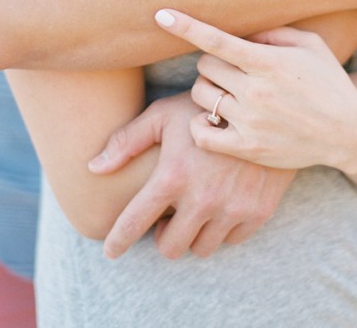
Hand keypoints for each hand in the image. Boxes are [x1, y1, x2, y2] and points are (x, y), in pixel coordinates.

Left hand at [88, 92, 294, 258]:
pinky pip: (232, 240)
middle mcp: (202, 199)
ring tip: (193, 210)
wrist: (263, 105)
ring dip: (193, 235)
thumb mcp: (163, 115)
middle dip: (163, 236)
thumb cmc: (204, 107)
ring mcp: (233, 208)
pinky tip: (219, 206)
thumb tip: (93, 168)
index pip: (134, 223)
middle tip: (166, 218)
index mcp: (172, 176)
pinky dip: (222, 229)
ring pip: (201, 248)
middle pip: (170, 247)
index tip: (111, 251)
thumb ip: (126, 142)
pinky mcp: (259, 211)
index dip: (118, 241)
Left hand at [154, 10, 356, 171]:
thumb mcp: (310, 45)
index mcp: (269, 62)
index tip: (160, 14)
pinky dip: (199, 124)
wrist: (350, 134)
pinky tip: (213, 119)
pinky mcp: (248, 148)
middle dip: (211, 65)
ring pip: (200, 96)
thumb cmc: (329, 83)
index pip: (217, 40)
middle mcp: (257, 91)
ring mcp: (251, 121)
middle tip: (228, 71)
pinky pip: (201, 133)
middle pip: (203, 67)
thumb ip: (272, 33)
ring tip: (228, 94)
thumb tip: (238, 32)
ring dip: (207, 91)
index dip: (185, 25)